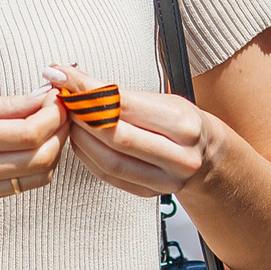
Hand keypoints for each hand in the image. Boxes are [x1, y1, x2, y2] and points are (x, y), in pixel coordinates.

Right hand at [0, 90, 64, 210]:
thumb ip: (3, 105)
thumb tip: (42, 96)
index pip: (27, 132)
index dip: (52, 114)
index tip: (56, 97)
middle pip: (40, 156)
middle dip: (60, 130)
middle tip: (61, 111)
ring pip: (39, 174)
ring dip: (54, 150)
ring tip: (51, 128)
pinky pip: (24, 186)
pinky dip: (39, 166)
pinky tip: (34, 147)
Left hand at [47, 62, 224, 198]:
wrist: (209, 158)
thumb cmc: (182, 123)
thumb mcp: (164, 100)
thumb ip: (121, 94)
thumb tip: (71, 78)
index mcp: (183, 123)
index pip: (124, 104)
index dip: (87, 90)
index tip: (61, 75)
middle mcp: (178, 155)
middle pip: (115, 135)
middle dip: (80, 114)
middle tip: (61, 98)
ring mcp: (166, 180)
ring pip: (110, 160)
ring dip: (80, 137)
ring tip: (68, 118)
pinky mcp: (151, 194)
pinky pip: (110, 176)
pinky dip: (88, 157)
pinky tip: (79, 140)